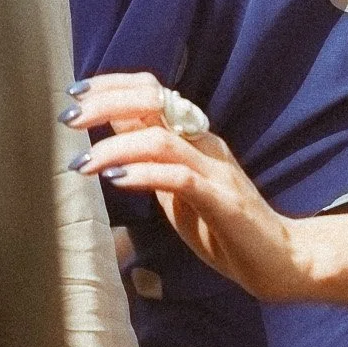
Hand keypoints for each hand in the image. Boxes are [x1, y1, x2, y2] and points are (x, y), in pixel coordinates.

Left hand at [65, 74, 311, 301]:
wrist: (278, 261)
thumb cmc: (223, 228)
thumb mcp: (176, 188)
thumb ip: (150, 160)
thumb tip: (110, 135)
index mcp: (192, 136)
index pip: (151, 90)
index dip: (112, 85)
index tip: (75, 94)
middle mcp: (203, 142)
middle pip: (154, 99)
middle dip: (106, 103)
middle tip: (69, 119)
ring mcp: (214, 169)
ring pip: (160, 138)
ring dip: (115, 147)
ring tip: (83, 164)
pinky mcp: (222, 200)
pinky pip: (179, 177)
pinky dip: (144, 173)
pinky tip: (117, 180)